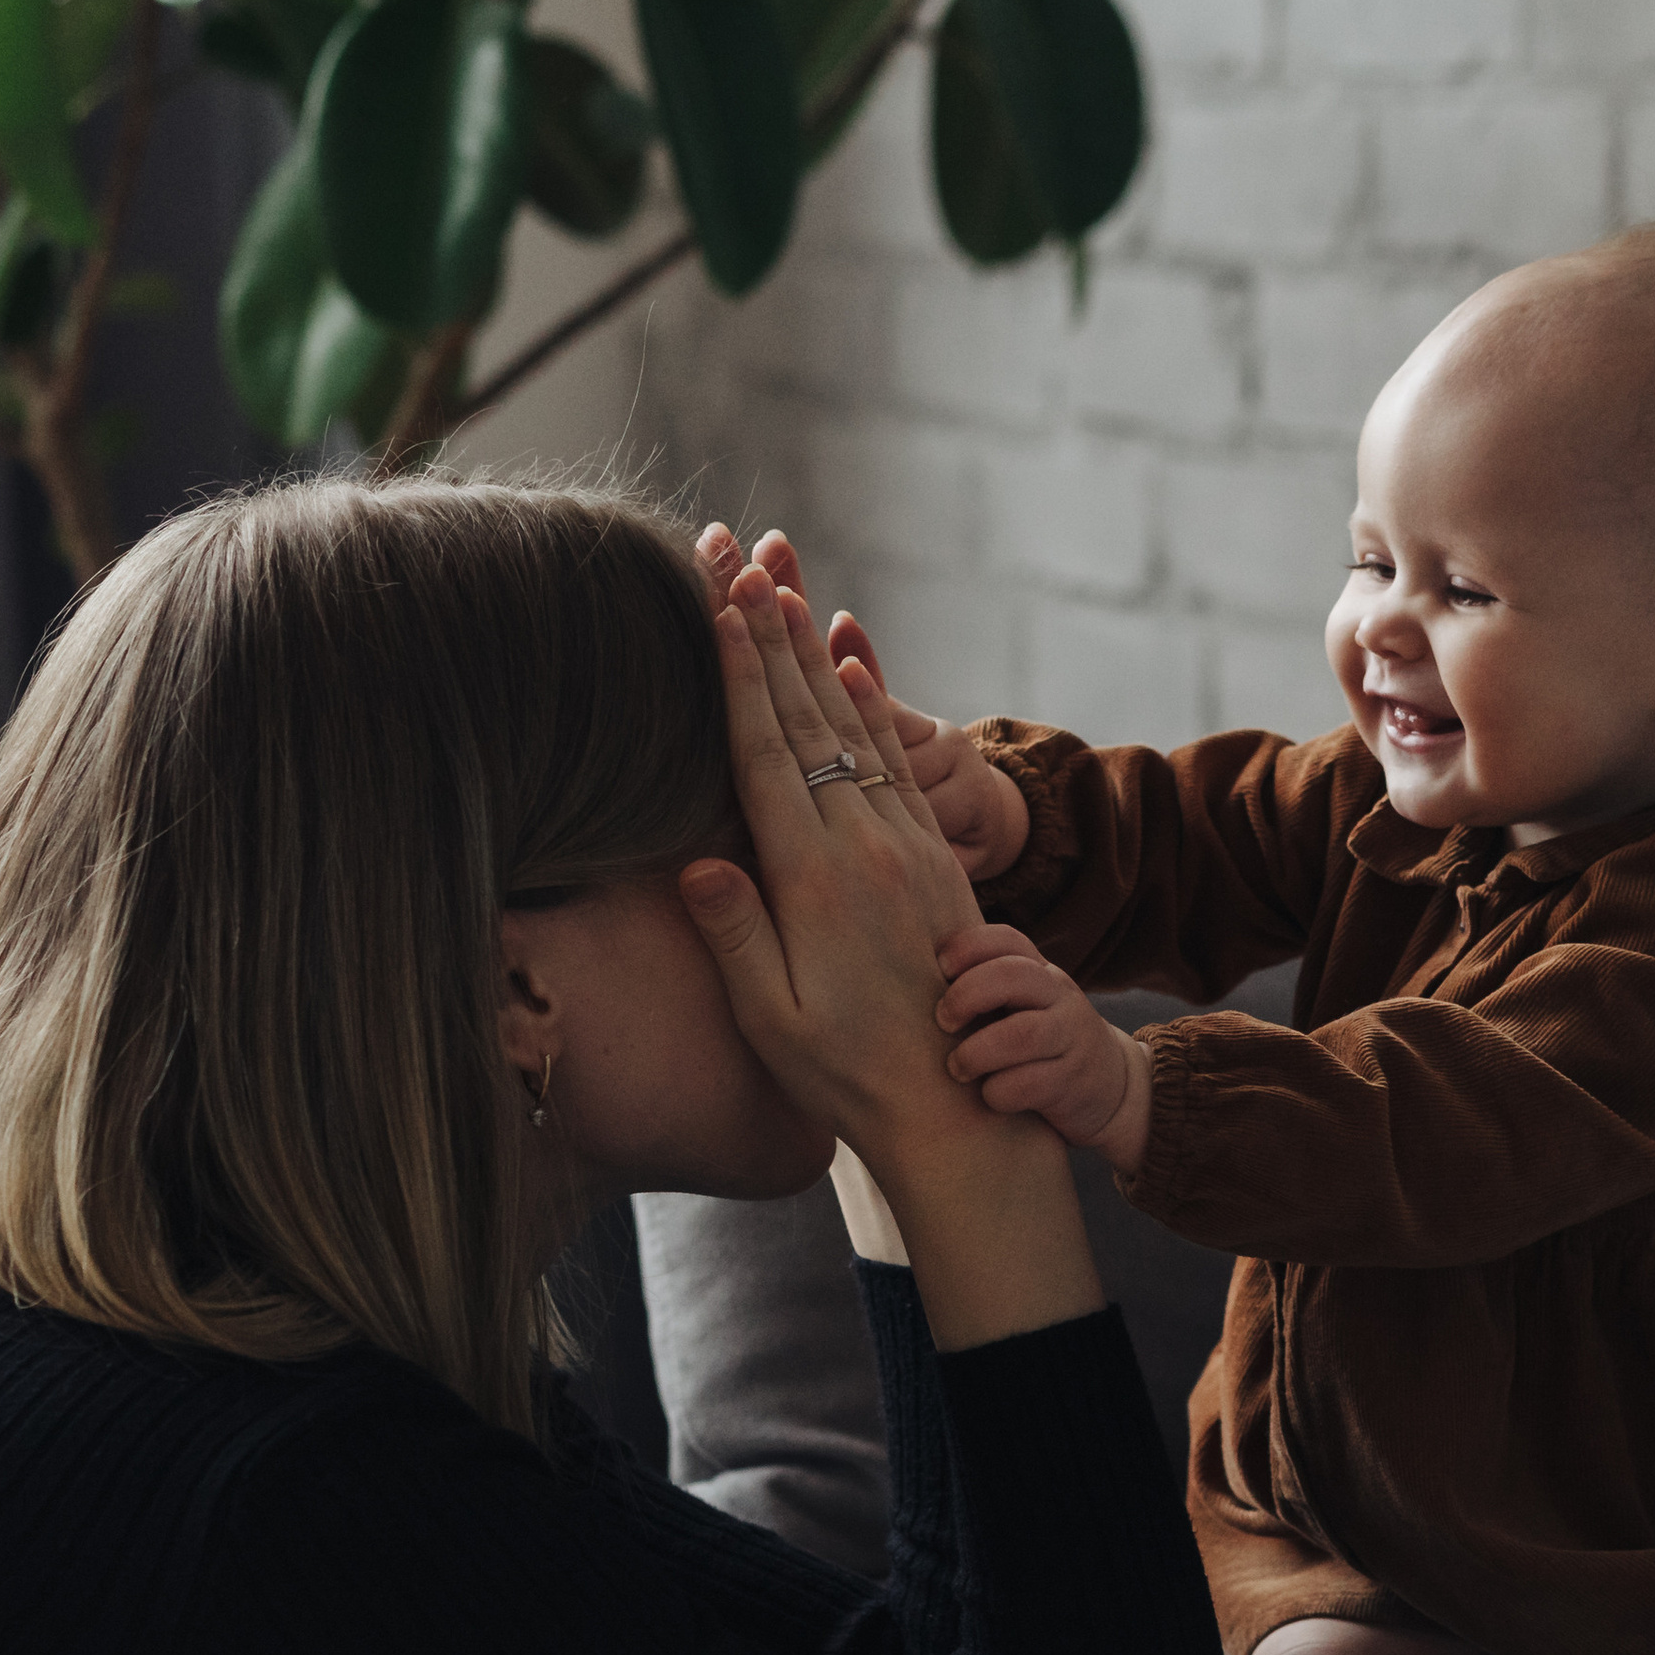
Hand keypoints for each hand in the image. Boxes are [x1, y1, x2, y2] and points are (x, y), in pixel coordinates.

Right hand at [676, 567, 1101, 1345]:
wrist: (959, 1106)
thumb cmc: (847, 1074)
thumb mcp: (774, 1021)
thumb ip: (737, 936)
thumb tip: (696, 862)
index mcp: (814, 879)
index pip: (765, 750)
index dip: (737, 667)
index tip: (716, 594)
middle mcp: (865, 845)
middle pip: (805, 714)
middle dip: (765, 626)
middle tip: (732, 549)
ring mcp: (906, 845)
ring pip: (853, 726)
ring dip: (814, 649)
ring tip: (782, 579)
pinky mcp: (935, 858)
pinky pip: (899, 762)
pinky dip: (872, 704)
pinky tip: (853, 664)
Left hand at [936, 923, 1153, 1179]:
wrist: (1110, 1088)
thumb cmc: (1039, 1044)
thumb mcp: (1020, 1005)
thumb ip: (983, 987)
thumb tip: (900, 977)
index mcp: (1039, 971)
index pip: (1004, 939)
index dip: (965, 947)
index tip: (938, 970)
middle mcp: (1059, 995)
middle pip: (1013, 976)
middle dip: (967, 996)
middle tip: (943, 1022)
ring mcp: (1071, 1038)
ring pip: (1022, 1034)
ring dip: (977, 1052)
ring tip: (958, 1068)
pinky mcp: (1074, 1083)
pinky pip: (1031, 1084)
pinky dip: (999, 1093)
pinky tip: (990, 1097)